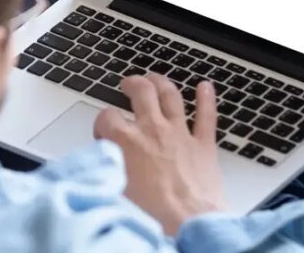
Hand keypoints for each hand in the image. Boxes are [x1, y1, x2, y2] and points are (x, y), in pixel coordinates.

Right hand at [93, 74, 225, 234]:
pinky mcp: (204, 146)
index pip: (107, 116)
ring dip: (162, 83)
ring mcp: (180, 134)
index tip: (104, 129)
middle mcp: (153, 131)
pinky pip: (206, 115)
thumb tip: (97, 162)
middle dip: (133, 83)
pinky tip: (206, 87)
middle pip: (141, 91)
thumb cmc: (151, 215)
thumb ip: (104, 168)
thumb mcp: (113, 189)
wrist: (187, 224)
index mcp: (127, 141)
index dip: (102, 121)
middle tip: (129, 84)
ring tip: (156, 78)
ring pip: (171, 96)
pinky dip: (206, 99)